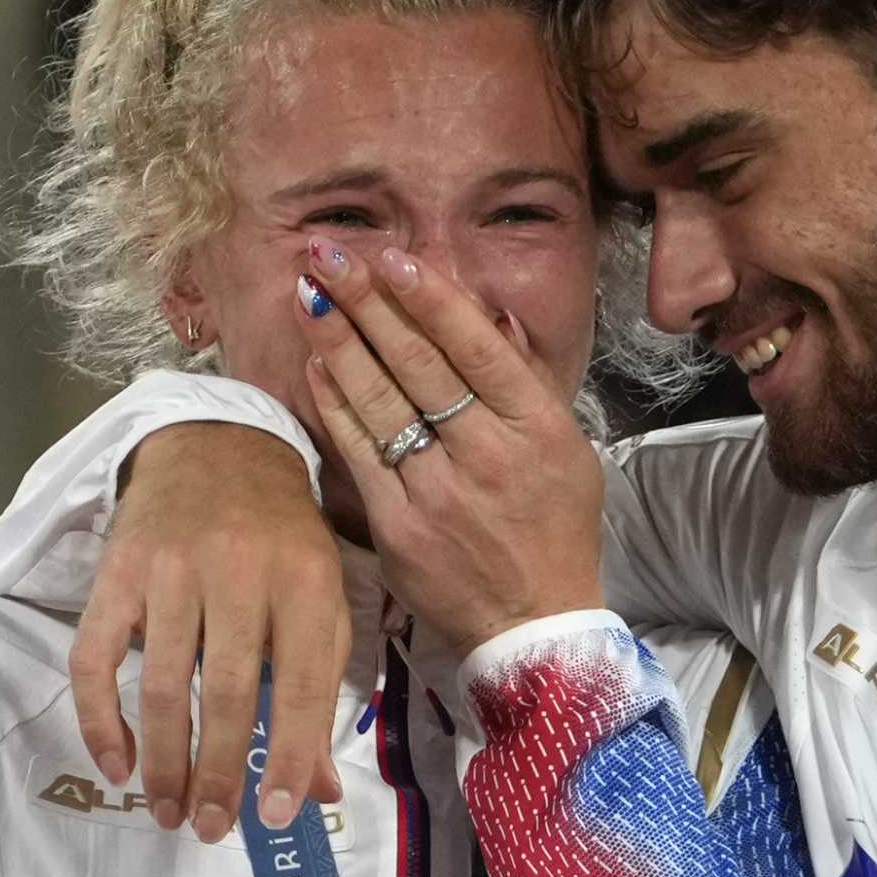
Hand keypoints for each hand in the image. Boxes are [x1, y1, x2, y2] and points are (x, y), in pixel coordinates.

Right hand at [66, 422, 348, 839]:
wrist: (219, 445)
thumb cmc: (284, 536)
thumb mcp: (322, 599)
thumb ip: (323, 691)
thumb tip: (321, 791)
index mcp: (304, 579)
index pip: (301, 682)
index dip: (292, 754)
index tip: (275, 815)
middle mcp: (239, 570)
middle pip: (228, 691)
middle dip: (221, 772)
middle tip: (213, 830)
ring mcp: (171, 569)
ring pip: (163, 683)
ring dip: (164, 760)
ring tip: (170, 811)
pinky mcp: (117, 571)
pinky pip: (96, 657)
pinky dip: (100, 719)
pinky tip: (117, 764)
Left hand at [295, 238, 605, 658]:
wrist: (536, 624)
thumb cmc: (555, 528)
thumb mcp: (567, 449)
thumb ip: (526, 381)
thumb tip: (490, 315)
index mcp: (539, 428)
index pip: (477, 348)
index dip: (431, 299)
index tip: (392, 257)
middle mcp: (491, 454)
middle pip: (420, 363)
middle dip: (369, 301)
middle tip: (330, 253)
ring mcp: (441, 491)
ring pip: (382, 401)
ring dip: (339, 341)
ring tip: (308, 293)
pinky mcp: (399, 526)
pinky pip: (360, 452)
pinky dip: (335, 404)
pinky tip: (315, 364)